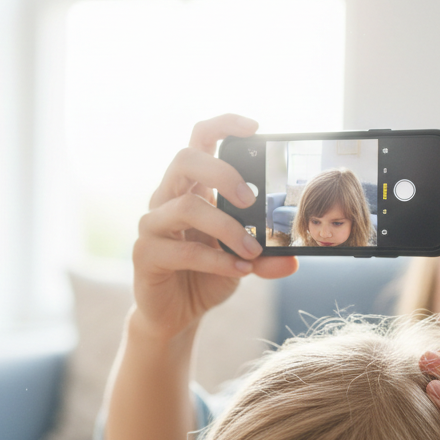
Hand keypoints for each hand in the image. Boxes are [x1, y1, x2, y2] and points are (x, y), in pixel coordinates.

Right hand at [131, 114, 298, 340]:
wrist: (176, 314)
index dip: (223, 125)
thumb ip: (265, 256)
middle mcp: (167, 198)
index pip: (200, 140)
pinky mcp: (145, 254)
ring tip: (251, 249)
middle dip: (222, 173)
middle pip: (185, 159)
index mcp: (192, 188)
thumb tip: (293, 258)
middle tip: (251, 199)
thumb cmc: (206, 276)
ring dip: (226, 227)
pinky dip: (216, 260)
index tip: (255, 127)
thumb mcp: (243, 262)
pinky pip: (182, 250)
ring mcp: (153, 225)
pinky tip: (239, 271)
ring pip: (185, 207)